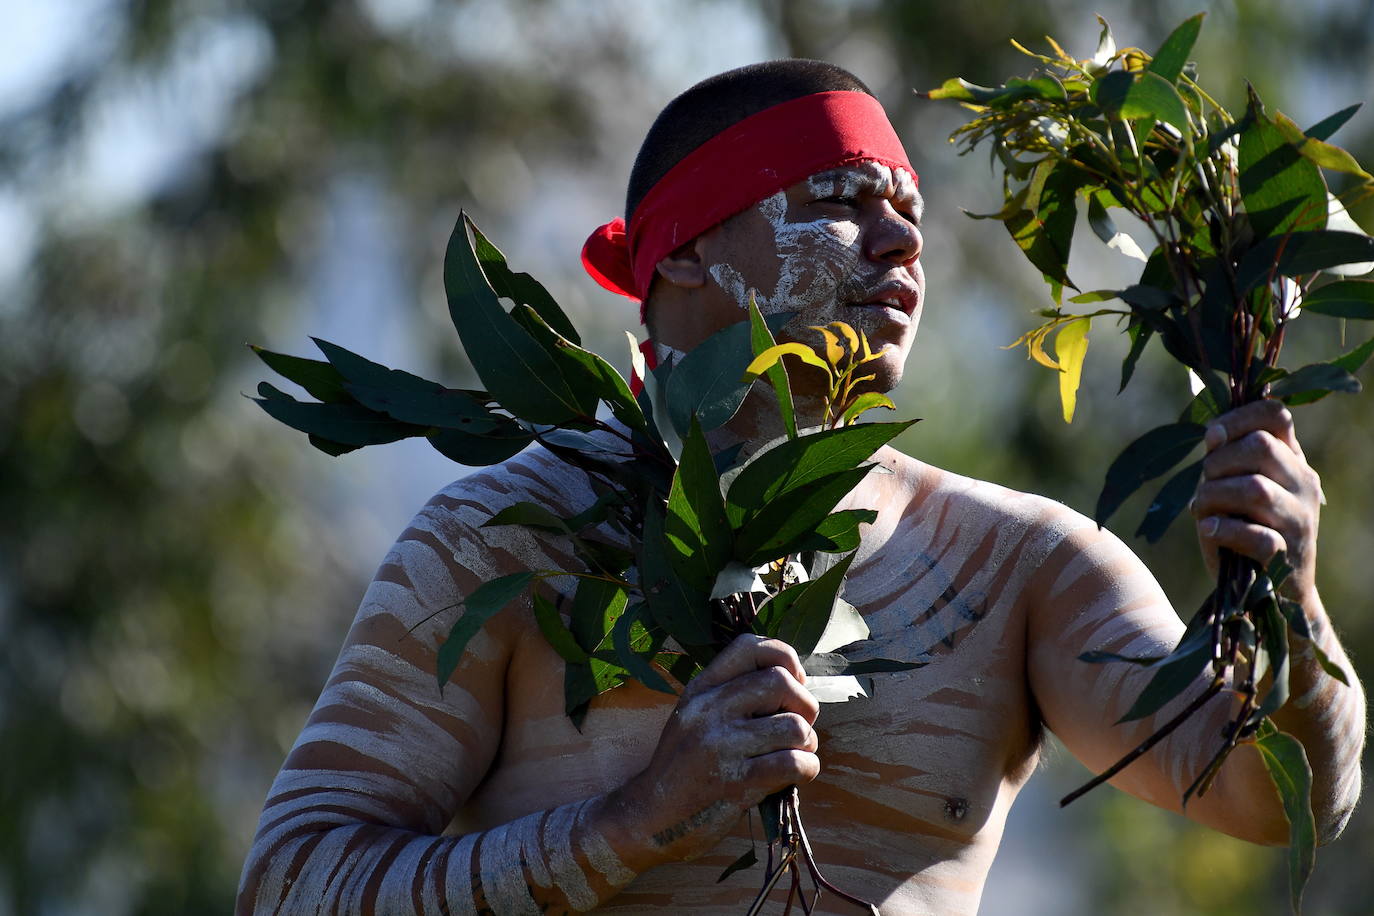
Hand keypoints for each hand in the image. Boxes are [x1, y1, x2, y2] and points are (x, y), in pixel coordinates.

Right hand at [603, 634, 820, 865]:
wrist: (651, 817)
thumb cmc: (684, 767)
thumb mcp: (693, 717)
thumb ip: (731, 694)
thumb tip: (793, 681)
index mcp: (700, 689)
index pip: (750, 646)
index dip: (784, 657)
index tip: (791, 682)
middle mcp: (708, 710)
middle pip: (780, 682)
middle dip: (804, 704)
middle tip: (799, 724)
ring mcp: (720, 746)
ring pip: (794, 727)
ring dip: (807, 742)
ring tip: (795, 753)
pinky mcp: (735, 782)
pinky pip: (792, 764)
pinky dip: (807, 768)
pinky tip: (797, 774)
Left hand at [1190, 399, 1322, 600]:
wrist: (1274, 591)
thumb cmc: (1244, 529)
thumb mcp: (1235, 488)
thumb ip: (1227, 459)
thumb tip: (1213, 433)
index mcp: (1292, 461)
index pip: (1277, 416)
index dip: (1239, 416)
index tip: (1213, 435)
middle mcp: (1303, 484)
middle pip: (1261, 447)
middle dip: (1218, 461)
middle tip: (1206, 482)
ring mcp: (1299, 520)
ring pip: (1254, 488)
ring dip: (1213, 495)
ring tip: (1202, 509)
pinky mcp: (1286, 554)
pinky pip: (1254, 535)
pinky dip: (1222, 529)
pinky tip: (1208, 530)